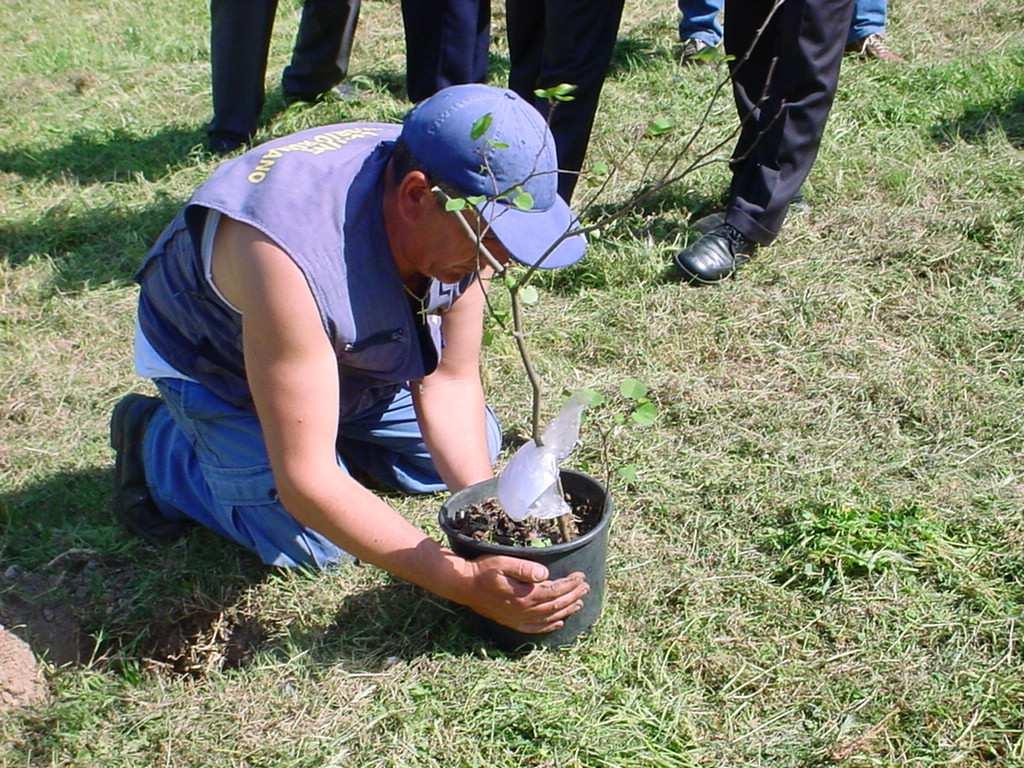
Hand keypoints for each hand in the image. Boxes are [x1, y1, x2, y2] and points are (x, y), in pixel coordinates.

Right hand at [461, 555, 589, 633]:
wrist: (463, 585)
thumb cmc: (483, 570)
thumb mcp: (502, 562)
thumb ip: (524, 568)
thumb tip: (545, 574)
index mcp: (524, 596)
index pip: (555, 591)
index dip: (570, 584)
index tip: (581, 576)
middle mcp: (524, 610)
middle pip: (555, 604)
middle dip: (573, 596)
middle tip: (585, 588)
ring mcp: (518, 618)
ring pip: (549, 617)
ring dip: (566, 610)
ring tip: (579, 603)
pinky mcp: (512, 621)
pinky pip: (536, 628)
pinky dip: (550, 626)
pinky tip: (558, 622)